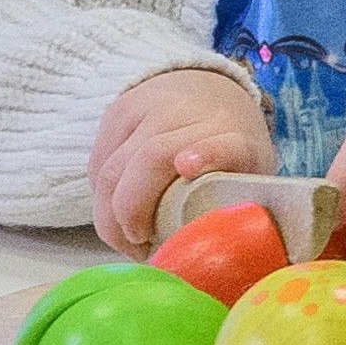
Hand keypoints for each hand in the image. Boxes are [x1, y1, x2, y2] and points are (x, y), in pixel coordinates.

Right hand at [90, 69, 274, 256]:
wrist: (207, 88)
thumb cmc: (230, 146)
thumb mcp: (248, 173)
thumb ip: (235, 206)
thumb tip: (213, 257)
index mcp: (234, 135)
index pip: (223, 143)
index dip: (207, 155)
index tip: (188, 167)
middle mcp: (190, 115)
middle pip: (151, 159)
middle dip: (133, 211)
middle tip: (139, 244)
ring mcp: (149, 109)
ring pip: (112, 167)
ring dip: (110, 215)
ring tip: (127, 240)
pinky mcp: (117, 112)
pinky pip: (97, 164)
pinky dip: (101, 198)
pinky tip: (116, 216)